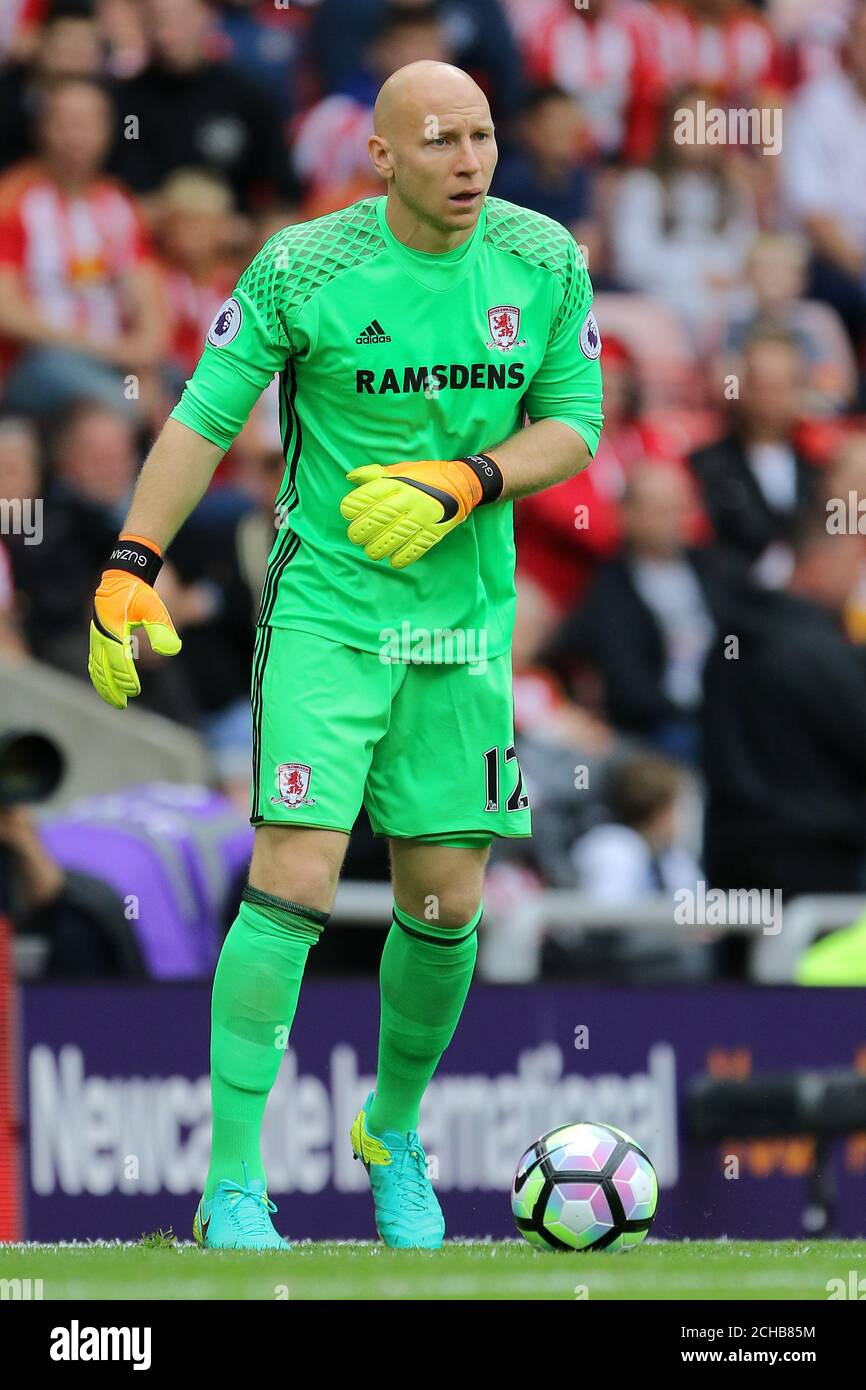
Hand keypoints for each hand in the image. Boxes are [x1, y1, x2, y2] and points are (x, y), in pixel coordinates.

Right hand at [89, 569, 180, 708]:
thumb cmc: (140, 592)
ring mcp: (96, 635)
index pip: (119, 661)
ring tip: (114, 700)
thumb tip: (172, 649)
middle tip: (122, 704)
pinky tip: (104, 684)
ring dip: (103, 684)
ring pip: (96, 666)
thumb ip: (161, 628)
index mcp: (114, 629)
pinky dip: (98, 674)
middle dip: (112, 688)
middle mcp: (101, 634)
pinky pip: (94, 659)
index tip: (135, 690)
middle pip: (103, 668)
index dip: (126, 678)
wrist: (123, 576)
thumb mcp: (154, 606)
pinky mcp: (96, 635)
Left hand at [340, 455, 499, 568]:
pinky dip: (401, 558)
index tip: (348, 512)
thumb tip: (350, 478)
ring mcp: (422, 517)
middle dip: (361, 531)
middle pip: (377, 519)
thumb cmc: (427, 476)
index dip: (353, 506)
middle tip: (355, 536)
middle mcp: (409, 500)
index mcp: (398, 483)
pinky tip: (392, 560)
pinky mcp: (434, 532)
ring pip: (392, 538)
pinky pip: (414, 549)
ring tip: (371, 550)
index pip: (368, 496)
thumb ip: (375, 474)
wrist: (463, 483)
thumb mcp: (402, 469)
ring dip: (377, 548)